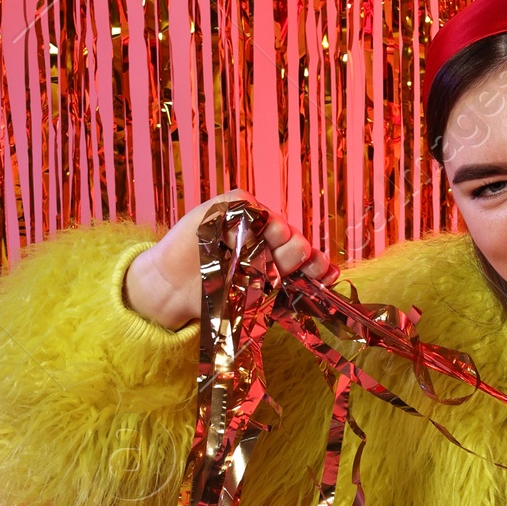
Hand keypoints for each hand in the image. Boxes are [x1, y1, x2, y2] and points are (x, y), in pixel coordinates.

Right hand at [123, 189, 333, 327]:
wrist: (174, 290)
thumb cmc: (214, 298)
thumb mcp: (254, 301)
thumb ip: (290, 289)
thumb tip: (331, 274)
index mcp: (279, 263)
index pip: (309, 260)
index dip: (317, 266)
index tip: (321, 273)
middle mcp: (268, 241)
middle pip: (298, 242)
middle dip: (294, 256)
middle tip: (276, 267)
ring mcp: (249, 222)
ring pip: (279, 222)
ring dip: (274, 238)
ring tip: (254, 254)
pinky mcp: (227, 206)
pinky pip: (249, 204)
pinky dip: (247, 220)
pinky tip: (235, 237)